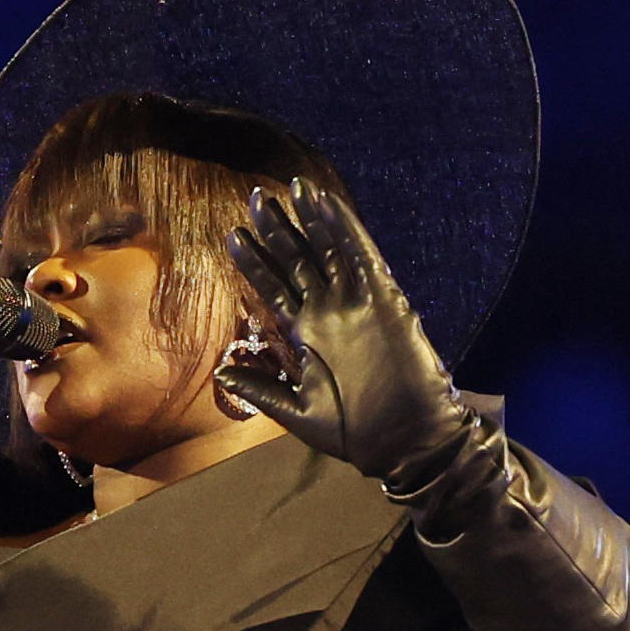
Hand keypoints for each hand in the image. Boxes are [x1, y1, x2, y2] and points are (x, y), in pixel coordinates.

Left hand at [216, 178, 479, 497]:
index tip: (231, 234)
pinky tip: (327, 203)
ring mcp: (357, 304)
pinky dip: (345, 229)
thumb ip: (262, 388)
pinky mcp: (385, 302)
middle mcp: (330, 313)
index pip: (275, 288)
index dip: (254, 262)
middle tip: (256, 197)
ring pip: (328, 250)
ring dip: (308, 218)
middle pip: (298, 260)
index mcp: (309, 334)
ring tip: (289, 187)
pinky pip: (362, 257)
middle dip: (276, 229)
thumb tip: (222, 371)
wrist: (407, 443)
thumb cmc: (356, 432)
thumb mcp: (297, 411)